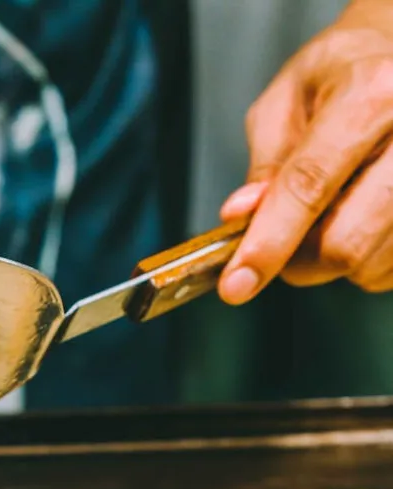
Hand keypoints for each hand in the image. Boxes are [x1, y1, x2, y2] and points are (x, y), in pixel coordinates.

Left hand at [218, 0, 392, 303]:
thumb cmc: (343, 77)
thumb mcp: (287, 99)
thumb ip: (265, 162)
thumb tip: (244, 217)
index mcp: (370, 95)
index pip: (310, 186)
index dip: (268, 243)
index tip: (236, 284)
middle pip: (346, 244)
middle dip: (301, 261)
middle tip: (285, 241)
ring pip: (370, 266)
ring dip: (334, 262)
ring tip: (333, 214)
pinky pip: (390, 271)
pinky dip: (365, 261)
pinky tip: (362, 219)